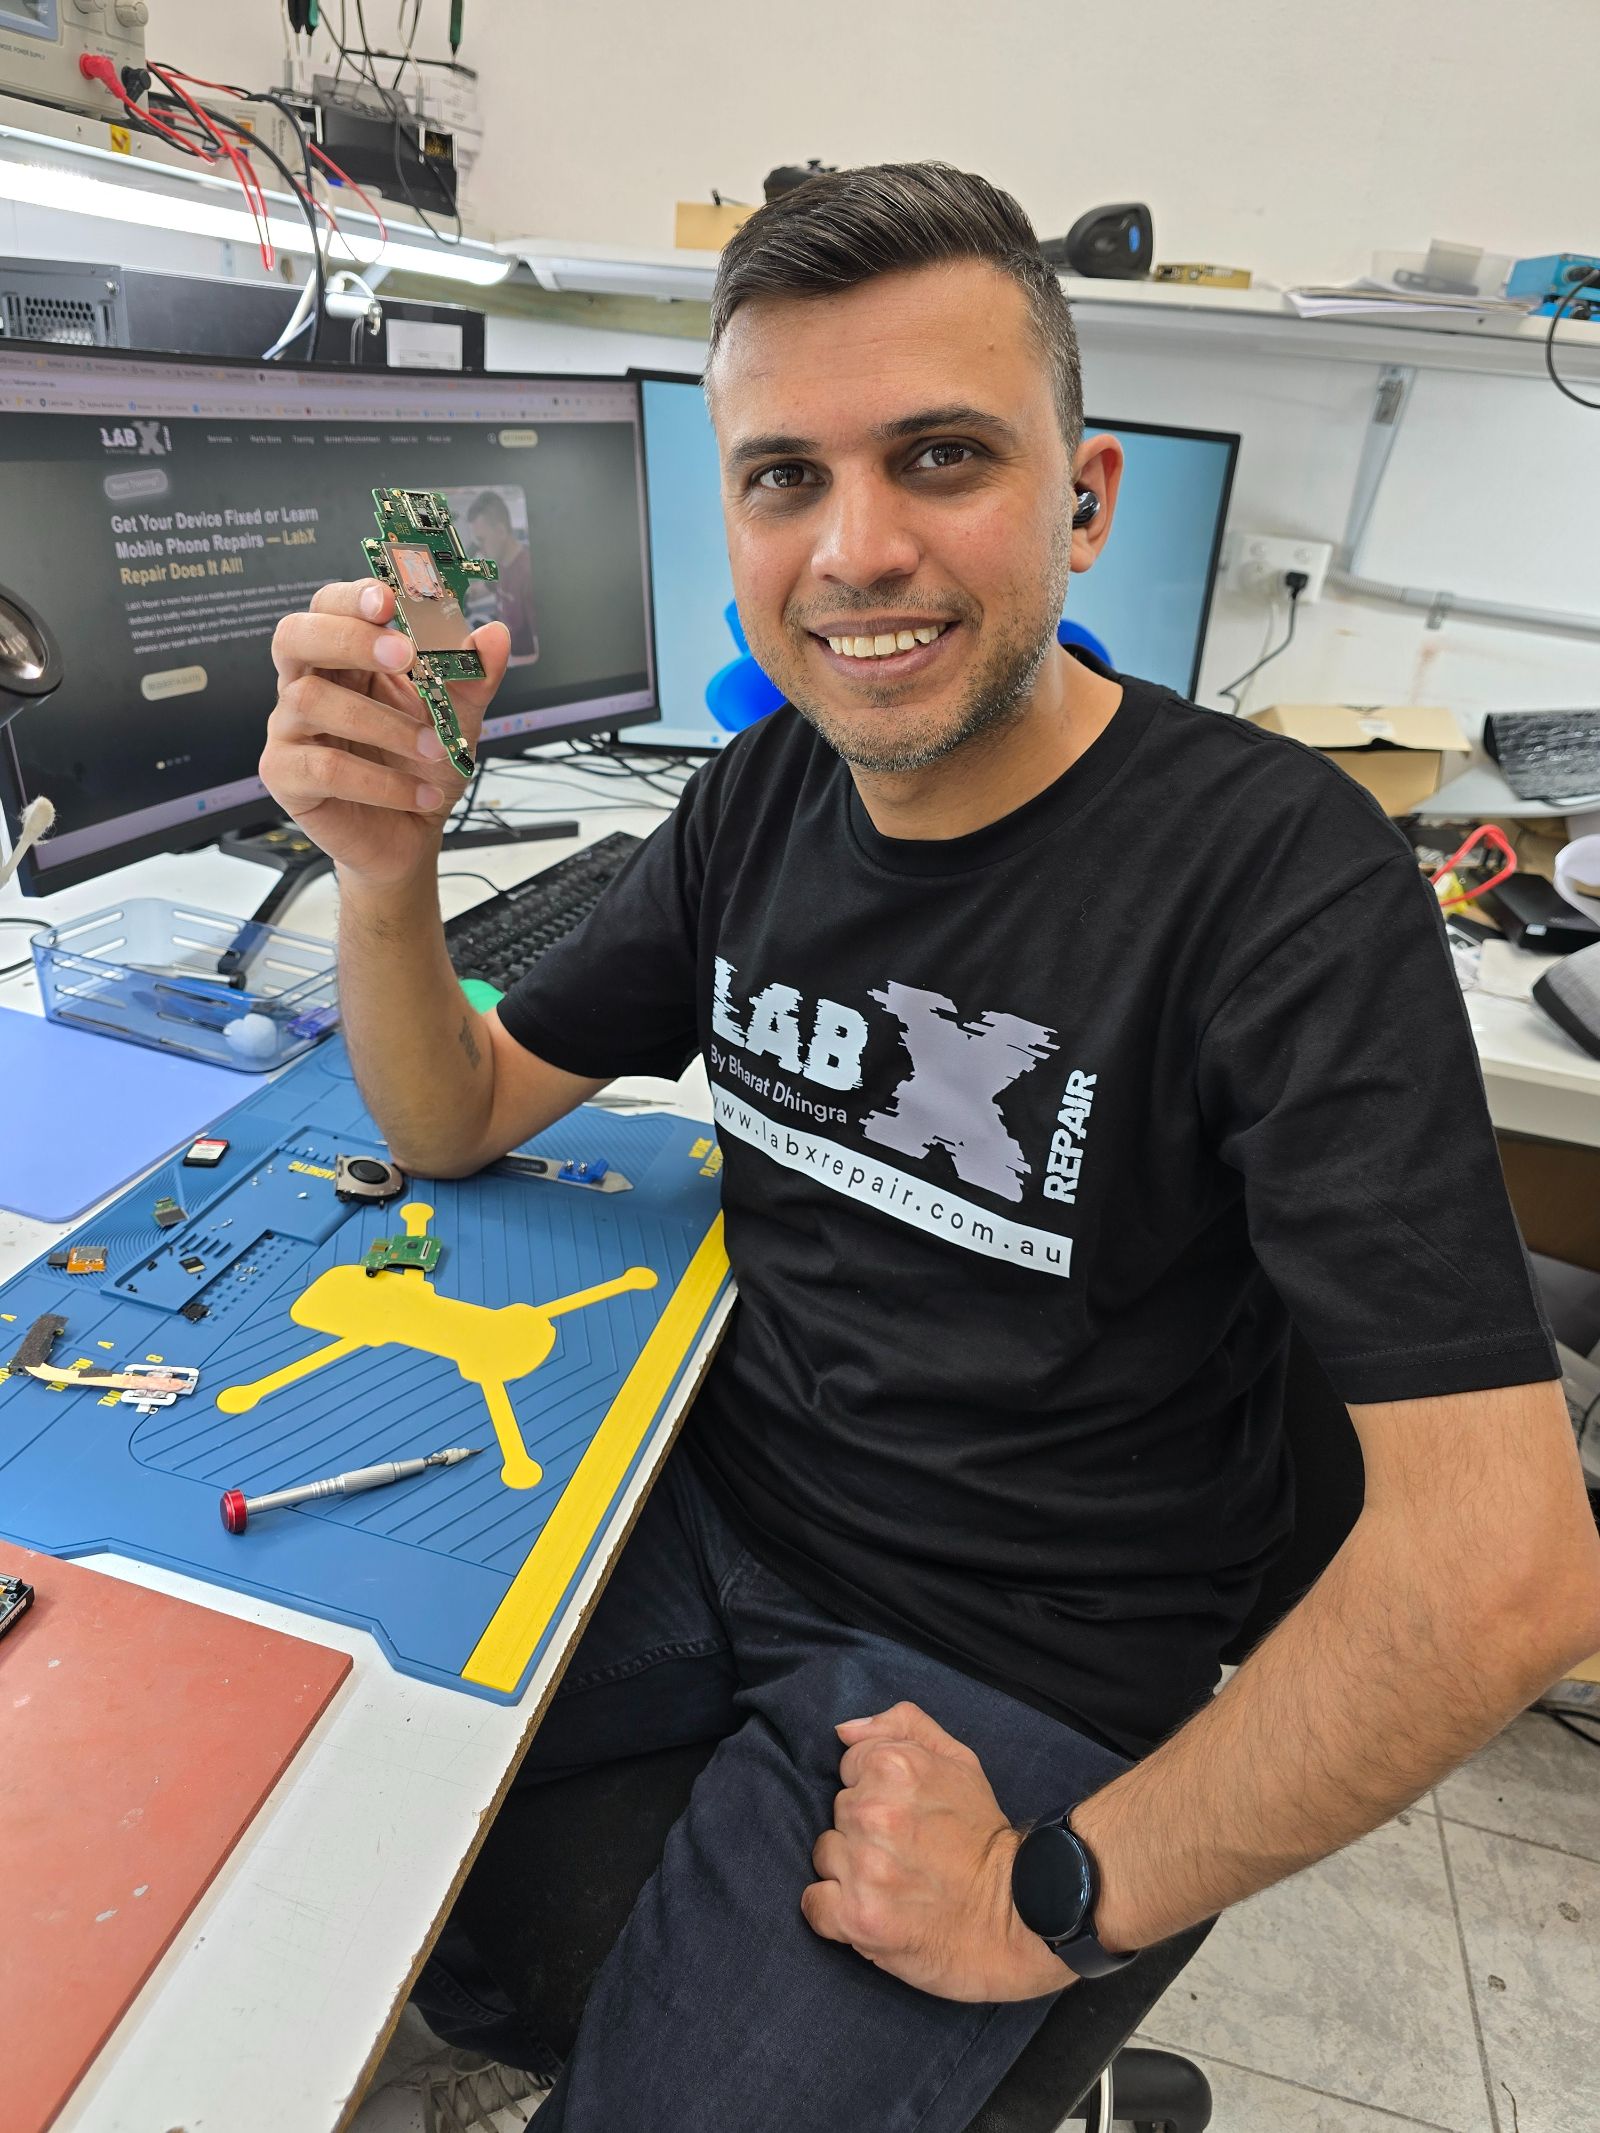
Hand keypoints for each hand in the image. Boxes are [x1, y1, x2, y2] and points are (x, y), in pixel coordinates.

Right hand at [262, 578, 509, 887]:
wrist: (412, 835)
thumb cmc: (421, 768)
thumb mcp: (458, 719)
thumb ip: (473, 678)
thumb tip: (496, 635)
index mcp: (344, 659)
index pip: (329, 607)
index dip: (352, 597)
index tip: (389, 599)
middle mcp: (307, 685)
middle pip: (295, 636)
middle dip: (348, 637)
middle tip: (401, 654)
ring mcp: (290, 729)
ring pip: (313, 702)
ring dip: (384, 724)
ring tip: (434, 748)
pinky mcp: (286, 776)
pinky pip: (324, 768)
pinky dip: (381, 782)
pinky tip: (419, 795)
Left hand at [802, 1700, 1078, 2002]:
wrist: (1016, 1916)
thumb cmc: (982, 1838)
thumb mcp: (959, 1761)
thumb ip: (902, 1727)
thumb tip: (844, 1731)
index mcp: (894, 1767)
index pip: (849, 1769)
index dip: (876, 1792)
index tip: (905, 1815)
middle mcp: (873, 1813)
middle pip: (837, 1813)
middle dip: (864, 1830)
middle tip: (906, 1851)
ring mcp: (864, 1867)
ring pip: (825, 1856)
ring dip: (850, 1870)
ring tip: (894, 1882)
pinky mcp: (857, 1917)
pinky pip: (815, 1904)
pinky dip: (836, 1912)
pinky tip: (872, 1911)